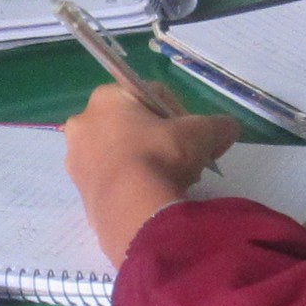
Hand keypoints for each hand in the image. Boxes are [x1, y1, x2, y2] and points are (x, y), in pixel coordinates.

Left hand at [61, 82, 238, 260]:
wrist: (133, 210)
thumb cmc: (162, 156)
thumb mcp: (202, 134)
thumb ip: (218, 125)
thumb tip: (229, 128)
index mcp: (107, 97)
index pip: (152, 95)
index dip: (180, 113)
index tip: (196, 136)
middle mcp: (83, 122)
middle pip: (133, 124)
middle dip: (160, 139)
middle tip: (183, 159)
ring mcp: (76, 158)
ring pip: (119, 152)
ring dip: (144, 161)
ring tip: (168, 180)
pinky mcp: (79, 190)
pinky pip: (111, 179)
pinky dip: (130, 183)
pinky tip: (149, 196)